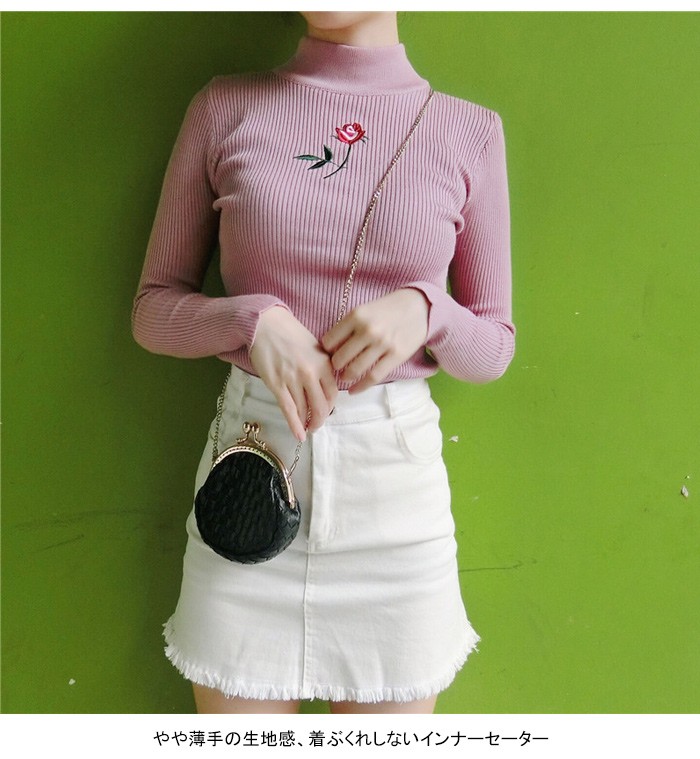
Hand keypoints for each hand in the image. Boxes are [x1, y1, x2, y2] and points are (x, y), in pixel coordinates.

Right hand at [249, 306, 337, 440]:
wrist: (266, 324)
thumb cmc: (290, 334)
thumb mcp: (315, 347)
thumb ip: (323, 367)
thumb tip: (325, 388)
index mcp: (324, 363)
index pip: (333, 394)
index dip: (330, 407)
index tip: (325, 412)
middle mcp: (311, 373)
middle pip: (321, 406)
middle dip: (319, 420)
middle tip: (316, 426)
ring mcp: (293, 380)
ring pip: (304, 410)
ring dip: (306, 424)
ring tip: (306, 429)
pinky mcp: (276, 384)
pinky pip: (288, 410)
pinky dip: (295, 425)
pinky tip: (298, 435)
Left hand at [321, 288, 429, 393]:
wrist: (420, 306)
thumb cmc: (388, 308)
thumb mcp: (365, 309)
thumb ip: (349, 326)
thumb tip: (329, 349)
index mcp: (356, 315)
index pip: (329, 341)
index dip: (325, 350)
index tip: (328, 354)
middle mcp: (368, 330)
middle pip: (339, 358)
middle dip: (335, 366)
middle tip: (336, 368)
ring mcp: (383, 344)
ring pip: (354, 370)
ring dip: (345, 377)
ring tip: (344, 377)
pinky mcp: (396, 356)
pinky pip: (373, 377)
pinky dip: (360, 387)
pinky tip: (353, 390)